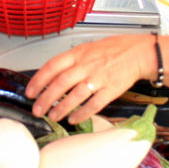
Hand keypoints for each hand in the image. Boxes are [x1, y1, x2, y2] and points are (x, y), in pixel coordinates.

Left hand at [25, 34, 155, 123]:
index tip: (30, 92)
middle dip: (45, 99)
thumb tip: (51, 76)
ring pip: (75, 96)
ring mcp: (99, 78)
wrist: (138, 53)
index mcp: (78, 54)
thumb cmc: (112, 50)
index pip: (52, 67)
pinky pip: (94, 104)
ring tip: (52, 116)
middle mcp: (86, 65)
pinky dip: (82, 114)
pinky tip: (74, 119)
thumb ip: (70, 61)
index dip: (38, 81)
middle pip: (60, 84)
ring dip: (61, 108)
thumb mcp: (87, 49)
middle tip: (37, 110)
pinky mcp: (111, 90)